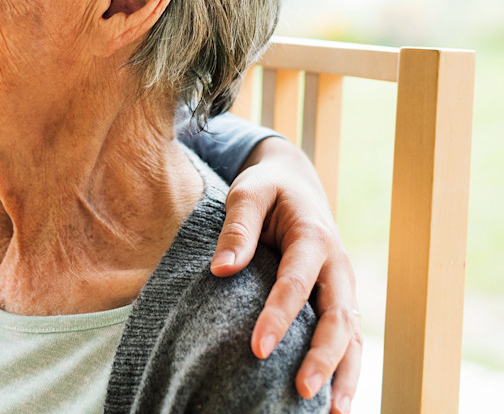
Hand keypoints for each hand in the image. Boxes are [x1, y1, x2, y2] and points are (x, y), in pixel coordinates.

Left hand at [210, 136, 361, 413]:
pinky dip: (346, 368)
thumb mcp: (247, 192)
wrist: (296, 182)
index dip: (279, 317)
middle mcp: (337, 266)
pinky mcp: (340, 300)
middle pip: (337, 317)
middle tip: (302, 390)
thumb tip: (221, 269)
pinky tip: (333, 400)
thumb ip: (237, 228)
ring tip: (332, 412)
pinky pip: (348, 337)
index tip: (258, 348)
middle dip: (322, 357)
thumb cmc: (266, 188)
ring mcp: (342, 286)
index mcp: (314, 237)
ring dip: (345, 373)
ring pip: (351, 335)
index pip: (296, 283)